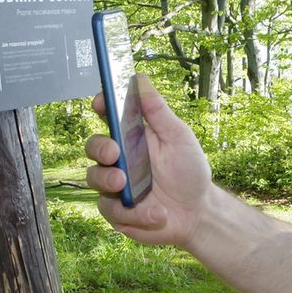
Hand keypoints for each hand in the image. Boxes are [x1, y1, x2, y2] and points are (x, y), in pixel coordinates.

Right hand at [85, 76, 212, 247]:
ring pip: (93, 178)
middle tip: (114, 154)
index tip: (101, 103)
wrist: (198, 213)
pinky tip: (157, 214)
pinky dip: (134, 213)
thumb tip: (140, 79)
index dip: (101, 107)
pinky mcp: (118, 212)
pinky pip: (111, 210)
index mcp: (132, 137)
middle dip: (99, 148)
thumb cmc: (189, 171)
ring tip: (125, 185)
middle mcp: (119, 160)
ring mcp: (115, 186)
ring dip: (108, 181)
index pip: (108, 117)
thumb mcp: (178, 137)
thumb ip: (158, 112)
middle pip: (93, 147)